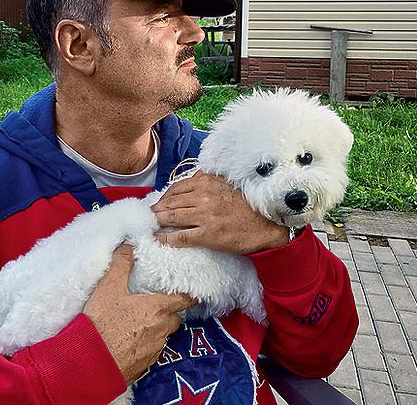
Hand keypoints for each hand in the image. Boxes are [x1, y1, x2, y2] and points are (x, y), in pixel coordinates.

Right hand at [83, 244, 194, 383]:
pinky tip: (131, 339)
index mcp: (158, 308)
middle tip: (157, 304)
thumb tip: (129, 245)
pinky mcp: (145, 365)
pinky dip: (146, 344)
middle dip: (170, 312)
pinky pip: (153, 351)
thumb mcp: (109, 287)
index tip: (190, 292)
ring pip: (164, 334)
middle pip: (175, 318)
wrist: (90, 361)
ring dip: (158, 328)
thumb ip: (122, 263)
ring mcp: (155, 349)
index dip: (188, 295)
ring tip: (141, 321)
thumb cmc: (102, 323)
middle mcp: (162, 329)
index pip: (184, 300)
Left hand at [152, 171, 288, 252]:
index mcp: (206, 182)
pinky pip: (180, 236)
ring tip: (151, 224)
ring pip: (171, 217)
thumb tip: (191, 178)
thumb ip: (208, 180)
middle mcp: (203, 196)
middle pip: (170, 202)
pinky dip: (167, 238)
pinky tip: (159, 238)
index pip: (176, 188)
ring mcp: (204, 216)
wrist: (267, 223)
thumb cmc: (247, 204)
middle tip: (149, 215)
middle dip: (156, 209)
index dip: (164, 196)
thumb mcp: (226, 183)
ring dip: (158, 221)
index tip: (158, 202)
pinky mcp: (207, 234)